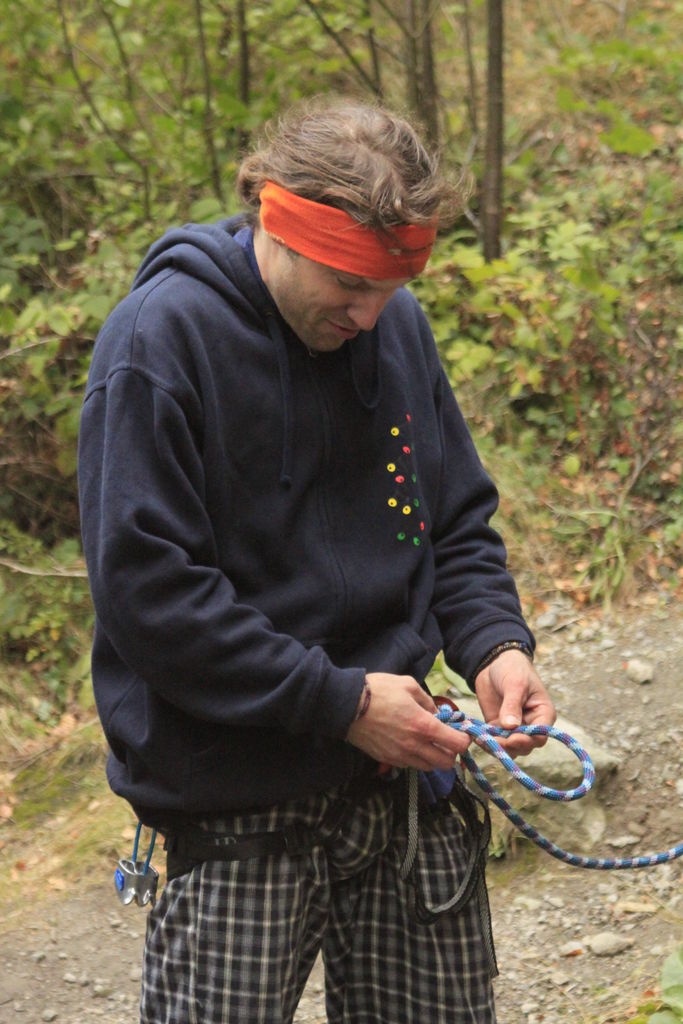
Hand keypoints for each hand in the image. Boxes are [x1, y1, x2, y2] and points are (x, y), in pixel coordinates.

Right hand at [346, 672, 470, 770]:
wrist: (346, 706)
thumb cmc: (378, 690)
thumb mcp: (408, 685)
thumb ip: (427, 700)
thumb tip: (436, 713)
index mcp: (424, 726)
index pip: (457, 744)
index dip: (464, 739)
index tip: (460, 731)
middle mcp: (415, 746)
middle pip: (446, 763)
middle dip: (450, 752)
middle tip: (444, 738)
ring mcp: (400, 756)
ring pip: (428, 767)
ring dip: (433, 757)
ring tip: (426, 741)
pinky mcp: (387, 760)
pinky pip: (409, 765)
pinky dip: (415, 758)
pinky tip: (408, 743)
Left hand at [474, 649, 555, 757]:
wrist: (494, 662)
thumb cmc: (512, 669)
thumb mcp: (515, 684)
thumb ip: (512, 705)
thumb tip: (511, 727)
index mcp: (543, 714)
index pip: (540, 735)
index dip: (527, 740)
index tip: (512, 739)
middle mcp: (531, 725)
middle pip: (525, 746)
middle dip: (510, 746)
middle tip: (493, 741)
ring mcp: (514, 728)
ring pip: (509, 748)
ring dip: (497, 747)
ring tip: (482, 739)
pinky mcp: (498, 727)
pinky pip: (494, 741)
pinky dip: (486, 742)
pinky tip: (476, 736)